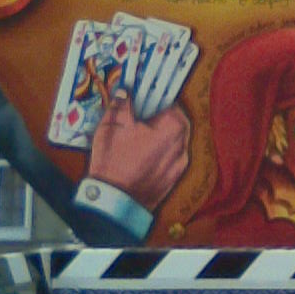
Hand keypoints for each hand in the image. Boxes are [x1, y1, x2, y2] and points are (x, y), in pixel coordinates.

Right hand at [87, 92, 189, 214]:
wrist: (115, 201)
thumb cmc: (114, 162)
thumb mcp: (112, 126)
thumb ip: (121, 105)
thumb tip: (124, 92)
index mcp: (172, 126)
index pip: (171, 102)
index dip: (157, 98)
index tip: (145, 97)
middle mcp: (182, 144)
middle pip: (176, 121)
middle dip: (160, 117)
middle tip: (141, 117)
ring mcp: (180, 162)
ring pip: (174, 140)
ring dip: (161, 135)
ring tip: (140, 137)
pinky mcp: (174, 177)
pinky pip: (171, 157)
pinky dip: (161, 153)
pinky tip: (143, 155)